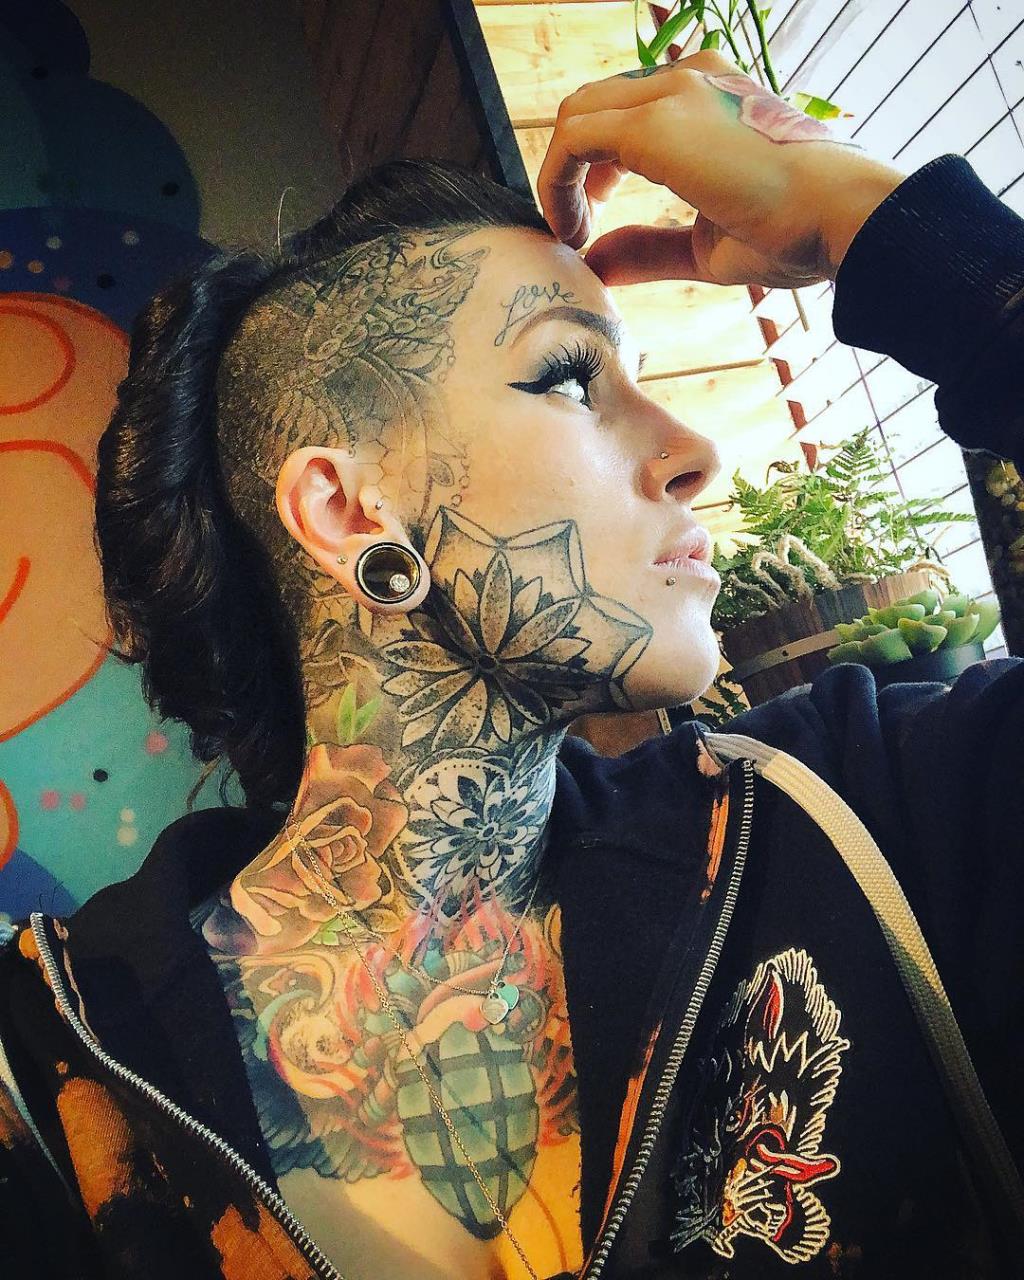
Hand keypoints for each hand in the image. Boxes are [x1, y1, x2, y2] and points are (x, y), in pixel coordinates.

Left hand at [538, 49, 908, 288]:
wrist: (837, 217)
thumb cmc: (795, 233)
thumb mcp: (704, 245)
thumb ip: (648, 247)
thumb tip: (598, 263)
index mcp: (709, 97)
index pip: (628, 112)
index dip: (597, 165)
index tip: (598, 216)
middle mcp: (689, 80)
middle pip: (595, 106)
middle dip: (574, 168)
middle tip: (578, 225)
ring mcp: (672, 94)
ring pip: (578, 115)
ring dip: (561, 177)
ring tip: (575, 232)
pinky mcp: (654, 123)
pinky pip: (574, 138)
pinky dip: (557, 182)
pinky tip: (573, 229)